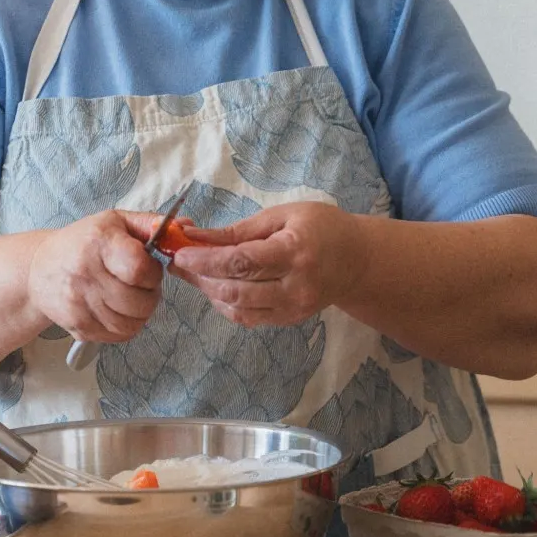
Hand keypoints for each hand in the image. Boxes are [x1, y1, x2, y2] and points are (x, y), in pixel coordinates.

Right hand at [27, 210, 165, 342]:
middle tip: (142, 285)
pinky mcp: (77, 326)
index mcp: (99, 243)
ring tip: (132, 298)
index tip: (148, 268)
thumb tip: (187, 229)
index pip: (139, 269)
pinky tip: (119, 311)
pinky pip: (117, 336)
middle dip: (150, 295)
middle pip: (139, 302)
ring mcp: (79, 304)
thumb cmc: (82, 242)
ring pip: (131, 324)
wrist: (38, 269)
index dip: (152, 273)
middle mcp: (85, 274)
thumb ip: (151, 224)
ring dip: (140, 314)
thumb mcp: (115, 222)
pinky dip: (126, 327)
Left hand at [171, 202, 361, 327]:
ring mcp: (293, 308)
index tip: (180, 253)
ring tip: (195, 273)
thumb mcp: (284, 215)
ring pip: (238, 309)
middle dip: (201, 277)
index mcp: (294, 252)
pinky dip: (226, 304)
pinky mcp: (289, 320)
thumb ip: (241, 229)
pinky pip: (248, 318)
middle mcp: (294, 286)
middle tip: (179, 262)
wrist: (358, 261)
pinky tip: (216, 287)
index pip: (242, 262)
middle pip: (236, 290)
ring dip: (210, 292)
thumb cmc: (322, 228)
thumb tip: (198, 236)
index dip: (206, 260)